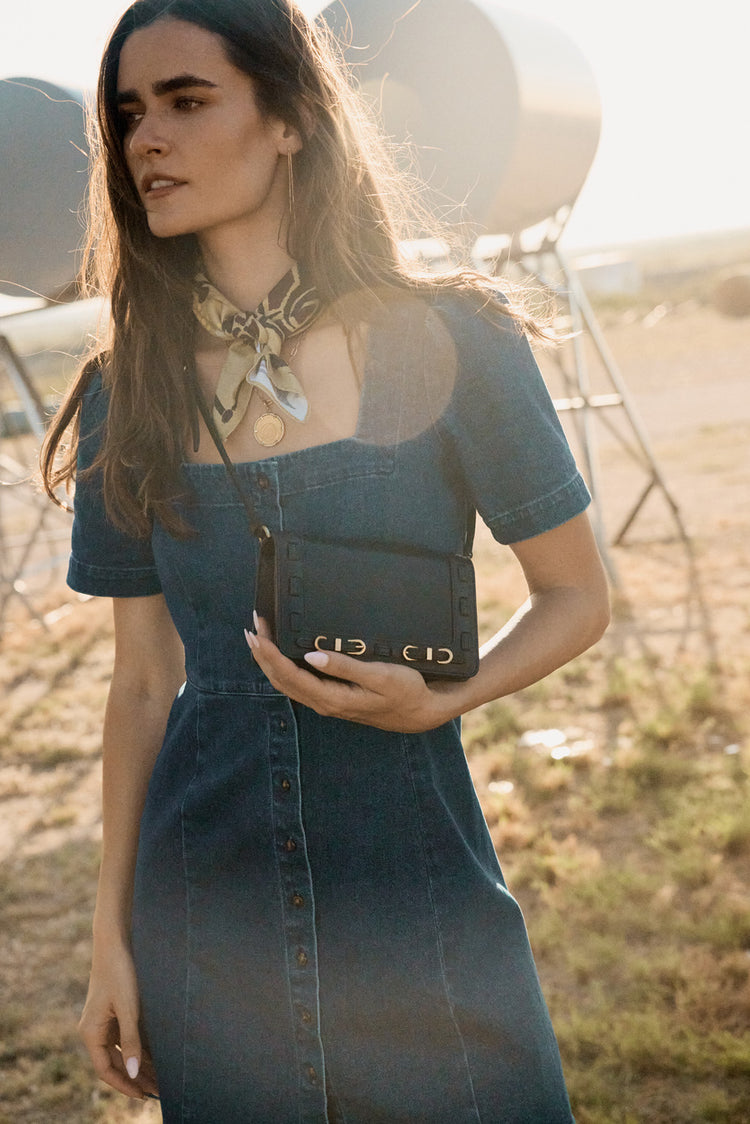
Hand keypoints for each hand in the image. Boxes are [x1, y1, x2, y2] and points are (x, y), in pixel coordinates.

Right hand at [79, 940, 158, 1100]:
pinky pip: (126, 1038)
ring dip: (139, 1064)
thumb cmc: (120, 972)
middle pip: (115, 1063)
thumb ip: (131, 1041)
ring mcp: (104, 1021)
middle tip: (159, 1090)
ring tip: (160, 1077)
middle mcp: (95, 1030)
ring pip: (122, 1051)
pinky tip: (156, 1055)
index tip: (144, 1096)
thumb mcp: (128, 1008)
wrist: (116, 941)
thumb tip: (133, 1073)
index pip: (106, 1070)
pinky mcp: (114, 1012)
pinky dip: (139, 1048)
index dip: (124, 1085)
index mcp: (91, 1033)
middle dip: (135, 1078)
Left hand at [245, 614, 460, 732]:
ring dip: (270, 660)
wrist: (421, 712)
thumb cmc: (404, 691)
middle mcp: (323, 703)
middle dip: (263, 654)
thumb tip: (312, 657)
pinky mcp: (332, 697)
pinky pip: (299, 683)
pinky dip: (284, 666)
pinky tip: (282, 653)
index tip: (259, 632)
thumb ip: (345, 667)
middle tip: (252, 626)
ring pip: (287, 683)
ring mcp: (327, 702)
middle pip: (281, 680)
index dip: (270, 654)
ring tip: (258, 637)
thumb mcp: (379, 676)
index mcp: (331, 698)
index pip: (289, 675)